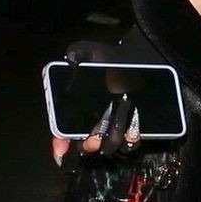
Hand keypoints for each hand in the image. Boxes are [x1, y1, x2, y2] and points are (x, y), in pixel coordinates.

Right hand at [48, 40, 143, 165]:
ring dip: (110, 143)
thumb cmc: (111, 58)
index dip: (59, 142)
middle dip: (87, 145)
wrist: (140, 60)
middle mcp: (93, 122)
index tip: (60, 149)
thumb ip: (79, 52)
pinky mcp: (133, 129)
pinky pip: (129, 142)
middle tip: (92, 140)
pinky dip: (130, 141)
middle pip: (85, 144)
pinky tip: (133, 132)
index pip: (62, 132)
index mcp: (77, 109)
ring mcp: (113, 128)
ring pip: (107, 145)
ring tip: (115, 132)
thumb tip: (71, 58)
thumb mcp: (93, 52)